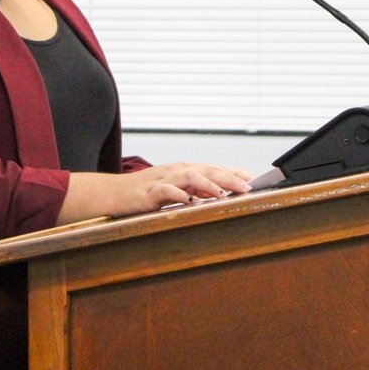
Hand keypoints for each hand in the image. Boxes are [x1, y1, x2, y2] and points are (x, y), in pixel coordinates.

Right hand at [109, 162, 253, 215]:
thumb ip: (196, 190)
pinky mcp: (149, 191)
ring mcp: (163, 179)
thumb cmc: (145, 192)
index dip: (234, 172)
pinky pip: (166, 191)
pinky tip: (190, 201)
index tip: (254, 179)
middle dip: (229, 178)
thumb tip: (220, 194)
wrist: (114, 193)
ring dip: (208, 184)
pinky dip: (179, 194)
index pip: (214, 168)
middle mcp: (176, 170)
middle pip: (207, 169)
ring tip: (223, 194)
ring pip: (190, 176)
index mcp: (184, 170)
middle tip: (247, 187)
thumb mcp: (175, 189)